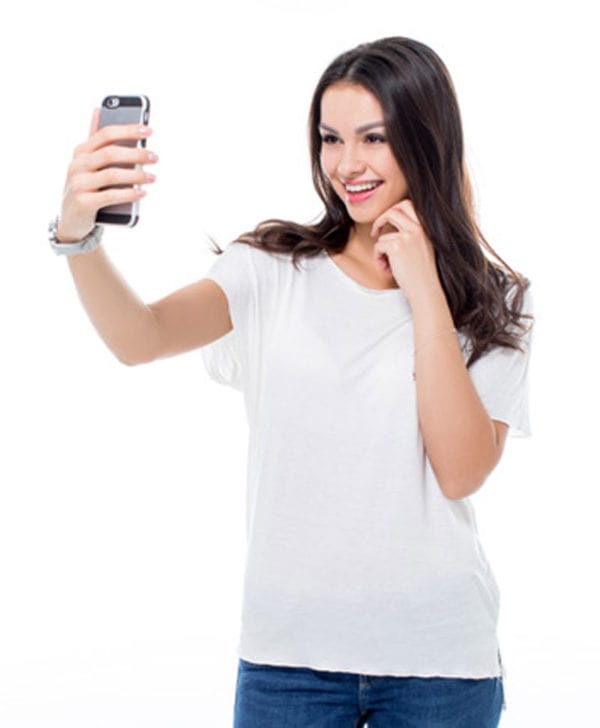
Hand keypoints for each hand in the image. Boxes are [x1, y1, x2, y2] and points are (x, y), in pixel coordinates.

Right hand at [57, 109, 157, 241]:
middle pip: (110, 153)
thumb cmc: (86, 188)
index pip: (106, 134)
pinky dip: (129, 193)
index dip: (128, 130)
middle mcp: (77, 165)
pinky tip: (142, 192)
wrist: (72, 220)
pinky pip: (110, 196)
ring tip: (152, 177)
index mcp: (81, 152)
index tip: (149, 130)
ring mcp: (78, 184)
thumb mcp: (87, 163)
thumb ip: (95, 140)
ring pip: (112, 175)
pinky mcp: (83, 203)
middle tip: (154, 156)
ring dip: (136, 175)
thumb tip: (98, 110)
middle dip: (135, 153)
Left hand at [370, 199, 440, 303]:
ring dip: (380, 251)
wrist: (426, 290)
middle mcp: (418, 228)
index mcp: (426, 227)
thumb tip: (390, 229)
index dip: (394, 210)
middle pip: (393, 210)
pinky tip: (387, 269)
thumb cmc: (423, 274)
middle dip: (380, 219)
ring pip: (382, 236)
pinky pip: (378, 247)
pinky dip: (378, 259)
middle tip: (375, 232)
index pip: (408, 204)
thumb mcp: (422, 248)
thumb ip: (412, 235)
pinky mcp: (397, 247)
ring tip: (387, 265)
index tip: (387, 223)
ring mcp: (408, 236)